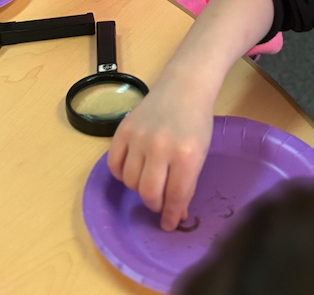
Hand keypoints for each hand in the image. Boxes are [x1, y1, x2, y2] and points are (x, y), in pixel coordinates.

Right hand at [108, 82, 213, 231]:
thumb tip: (175, 215)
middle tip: (159, 203)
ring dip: (139, 189)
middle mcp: (160, 146)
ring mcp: (139, 136)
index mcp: (186, 154)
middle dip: (154, 205)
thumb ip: (187, 184)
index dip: (171, 215)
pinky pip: (114, 164)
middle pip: (149, 192)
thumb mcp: (199, 154)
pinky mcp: (123, 129)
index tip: (169, 224)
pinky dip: (121, 174)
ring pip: (130, 181)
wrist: (183, 87)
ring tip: (149, 181)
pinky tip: (133, 170)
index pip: (175, 196)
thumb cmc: (196, 121)